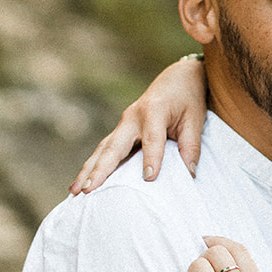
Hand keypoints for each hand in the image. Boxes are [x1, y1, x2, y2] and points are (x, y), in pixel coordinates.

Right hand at [71, 55, 206, 193]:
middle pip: (114, 146)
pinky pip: (104, 150)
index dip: (151, 158)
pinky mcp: (120, 131)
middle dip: (100, 169)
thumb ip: (191, 146)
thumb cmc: (187, 99)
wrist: (177, 79)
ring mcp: (123, 124)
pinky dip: (92, 166)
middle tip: (88, 189)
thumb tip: (189, 173)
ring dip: (88, 170)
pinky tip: (82, 183)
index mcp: (153, 111)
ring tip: (75, 191)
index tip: (149, 179)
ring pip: (103, 149)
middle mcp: (132, 117)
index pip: (152, 138)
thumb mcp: (195, 119)